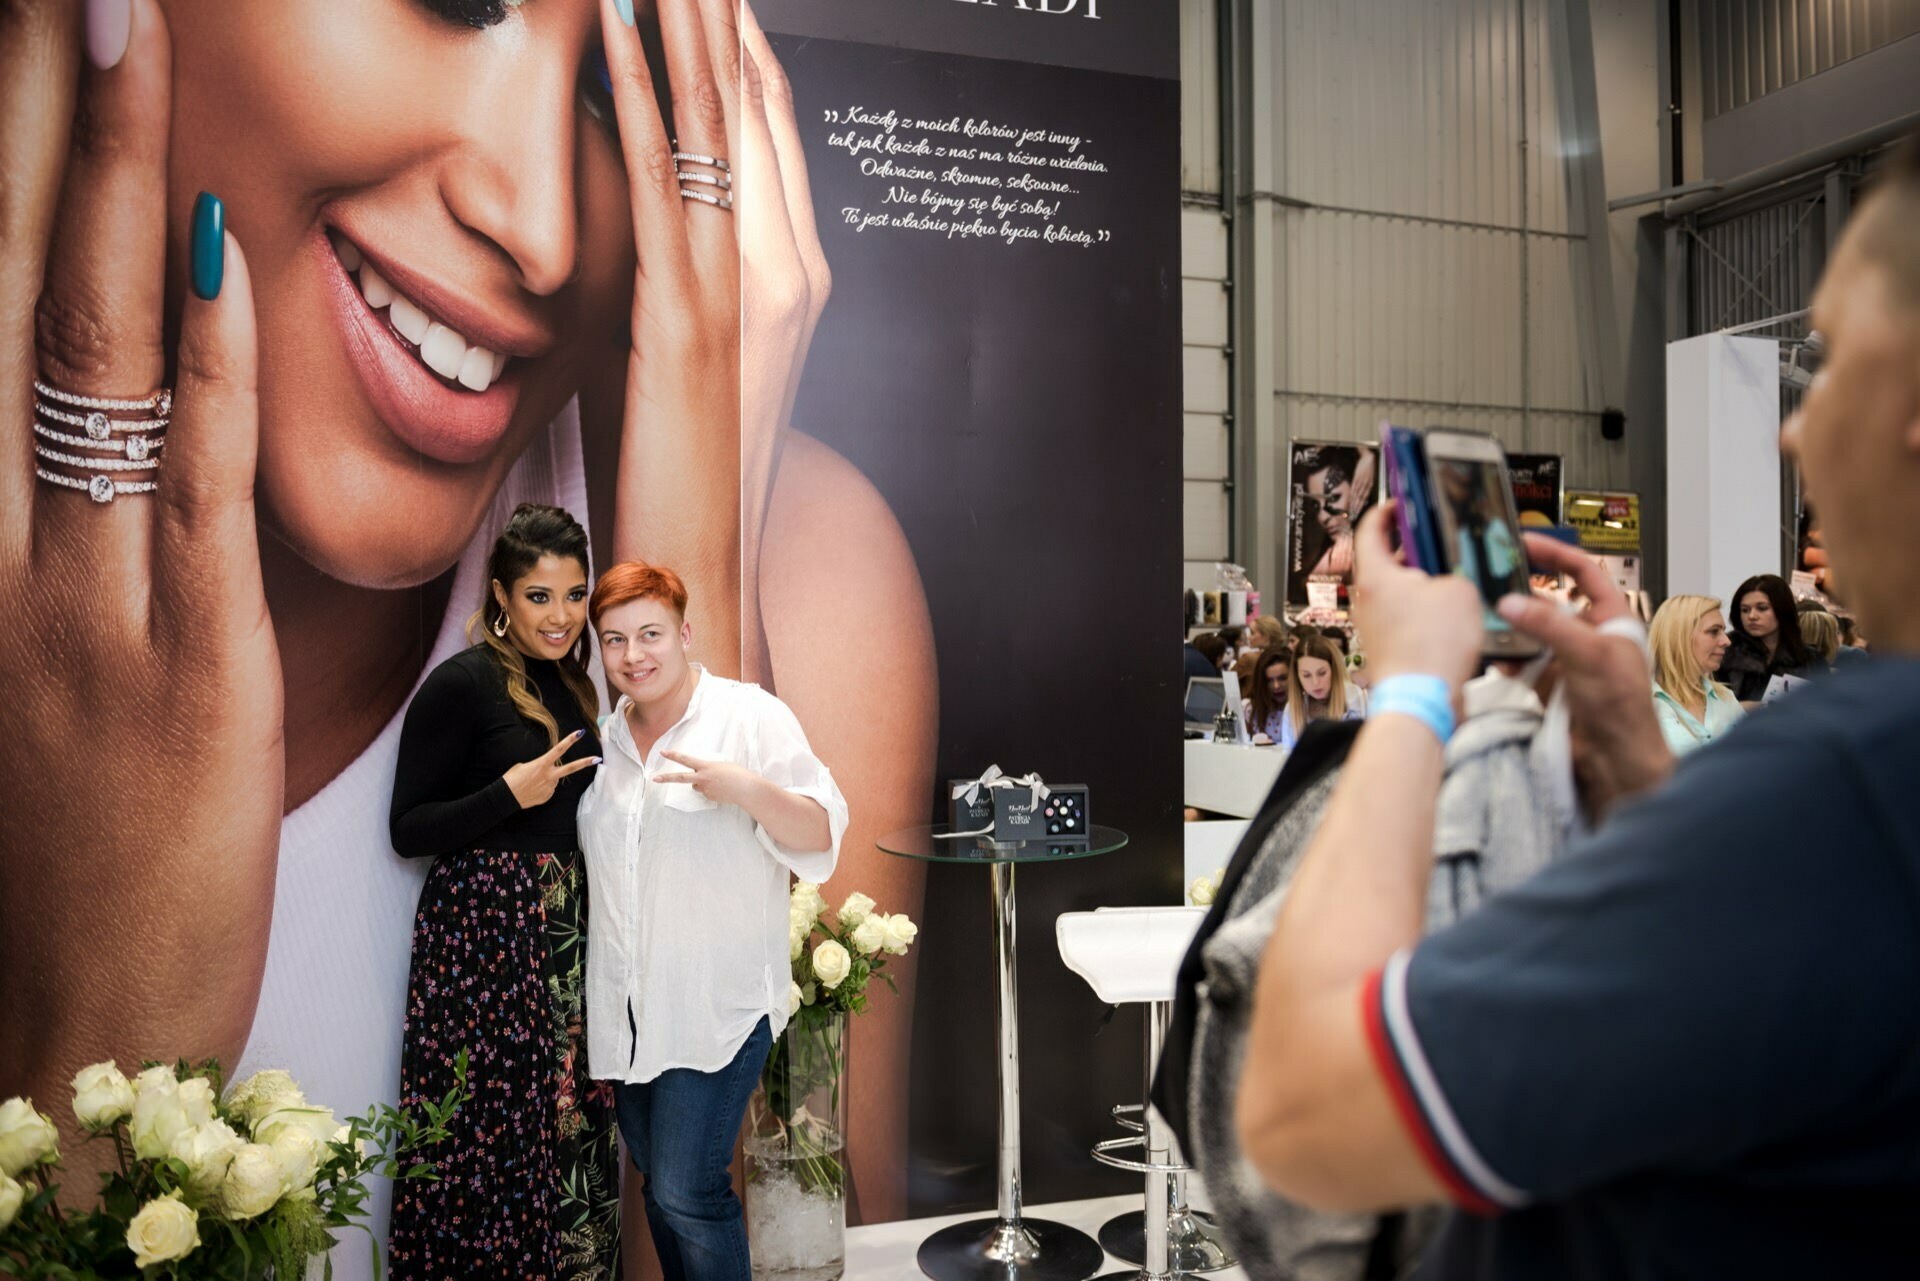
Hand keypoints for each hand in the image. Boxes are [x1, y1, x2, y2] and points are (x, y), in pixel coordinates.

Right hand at [0, 0, 278, 1134]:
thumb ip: (52, 531)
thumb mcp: (29, 665)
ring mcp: (81, 597)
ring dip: (106, 182)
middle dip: (21, 121)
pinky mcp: (183, 659)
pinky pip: (196, 480)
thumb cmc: (61, 842)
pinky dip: (209, 357)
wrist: (76, 1014)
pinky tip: (226, 244)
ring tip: (112, 34)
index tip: (20, 49)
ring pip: (87, 352)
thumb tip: (83, 404)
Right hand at [502, 729, 598, 808]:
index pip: (559, 749)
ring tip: (530, 783)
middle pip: (571, 768)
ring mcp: (550, 787)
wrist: (505, 798)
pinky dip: (542, 788)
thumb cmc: (511, 779)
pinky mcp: (548, 796)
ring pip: (554, 779)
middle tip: (597, 758)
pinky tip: (531, 790)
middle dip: (585, 763)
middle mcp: (549, 775)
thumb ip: (539, 766)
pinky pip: (548, 789)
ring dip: (546, 779)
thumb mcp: (523, 766)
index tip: (580, 732)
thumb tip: (546, 772)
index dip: (570, 740)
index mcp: (541, 764)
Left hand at [596, 0, 829, 681]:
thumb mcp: (683, 357)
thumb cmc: (683, 475)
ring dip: (684, 18)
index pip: (767, 128)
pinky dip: (638, 89)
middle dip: (718, 6)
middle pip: (755, 102)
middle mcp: (785, 270)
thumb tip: (636, 222)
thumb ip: (676, 282)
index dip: (737, 39)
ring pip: (718, 121)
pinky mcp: (686, 316)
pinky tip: (611, 19)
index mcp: (787, 277)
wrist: (706, 572)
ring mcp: (744, 291)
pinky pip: (662, 179)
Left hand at [652, 749, 764, 808]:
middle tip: (654, 778)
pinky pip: (706, 792)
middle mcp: (703, 778)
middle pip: (681, 778)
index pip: (686, 759)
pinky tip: (723, 789)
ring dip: (702, 783)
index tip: (663, 752)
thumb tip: (699, 777)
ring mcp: (705, 789)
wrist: (746, 789)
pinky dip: (712, 790)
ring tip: (718, 782)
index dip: (674, 755)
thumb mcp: (722, 765)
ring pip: (697, 786)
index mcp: (706, 766)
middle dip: (666, 778)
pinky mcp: (709, 797)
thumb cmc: (738, 773)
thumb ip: (708, 769)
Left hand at [1349, 504, 1483, 691]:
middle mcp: (1368, 599)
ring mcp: (1375, 625)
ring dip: (1423, 581)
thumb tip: (1453, 580)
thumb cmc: (1431, 647)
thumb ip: (1455, 572)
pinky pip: (1405, 617)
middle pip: (1385, 560)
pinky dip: (1425, 609)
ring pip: (1398, 590)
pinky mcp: (1389, 646)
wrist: (1424, 699)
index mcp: (1375, 575)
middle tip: (1438, 540)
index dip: (1387, 510)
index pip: (1370, 528)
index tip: (1402, 503)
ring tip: (1454, 577)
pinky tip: (1453, 613)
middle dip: (1414, 548)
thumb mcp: (1459, 590)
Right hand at [1497, 535, 1674, 820]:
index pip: (1583, 570)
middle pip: (1548, 598)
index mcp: (1610, 616)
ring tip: (1485, 619)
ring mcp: (1565, 656)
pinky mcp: (1547, 681)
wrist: (1613, 759)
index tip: (1522, 541)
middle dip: (1521, 590)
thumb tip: (1508, 603)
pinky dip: (1506, 657)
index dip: (1555, 553)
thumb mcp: (1588, 655)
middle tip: (1489, 577)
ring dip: (1509, 627)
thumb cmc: (1620, 704)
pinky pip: (1520, 659)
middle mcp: (1587, 631)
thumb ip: (1547, 626)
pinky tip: (1496, 658)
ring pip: (1529, 629)